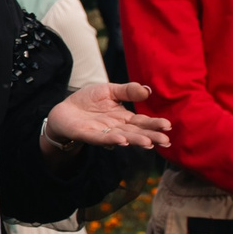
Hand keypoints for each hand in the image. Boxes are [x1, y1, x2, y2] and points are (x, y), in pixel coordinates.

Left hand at [43, 83, 171, 151]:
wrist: (64, 109)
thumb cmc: (88, 101)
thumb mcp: (109, 90)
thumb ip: (128, 91)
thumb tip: (148, 90)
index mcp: (123, 118)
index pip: (142, 122)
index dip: (154, 124)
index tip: (168, 126)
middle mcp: (116, 128)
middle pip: (135, 133)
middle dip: (151, 136)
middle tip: (166, 140)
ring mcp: (102, 133)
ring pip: (121, 137)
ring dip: (134, 140)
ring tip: (148, 142)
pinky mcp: (87, 135)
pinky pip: (100, 138)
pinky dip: (111, 139)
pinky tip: (121, 140)